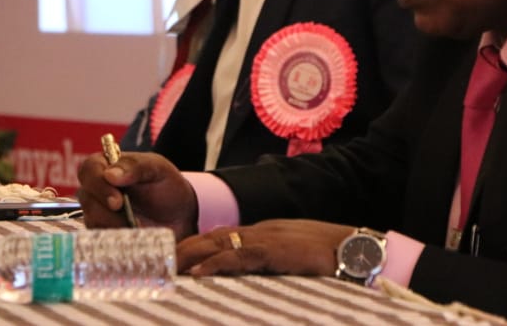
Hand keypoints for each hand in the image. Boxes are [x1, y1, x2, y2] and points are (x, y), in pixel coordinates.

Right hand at [76, 150, 197, 239]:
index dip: (98, 184)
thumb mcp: (158, 169)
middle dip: (105, 210)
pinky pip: (100, 239)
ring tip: (138, 229)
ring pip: (92, 220)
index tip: (117, 201)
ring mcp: (98, 212)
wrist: (180, 215)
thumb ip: (136, 166)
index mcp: (106, 165)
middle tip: (127, 220)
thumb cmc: (167, 185)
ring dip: (113, 227)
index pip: (88, 169)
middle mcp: (97, 189)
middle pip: (86, 197)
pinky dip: (117, 240)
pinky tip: (134, 238)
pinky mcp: (104, 233)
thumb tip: (110, 175)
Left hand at [177, 219, 352, 276]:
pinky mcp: (275, 251)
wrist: (353, 247)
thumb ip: (266, 261)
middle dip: (182, 249)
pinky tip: (199, 272)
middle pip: (210, 238)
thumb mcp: (289, 258)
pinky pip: (240, 257)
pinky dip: (217, 264)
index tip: (168, 258)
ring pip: (218, 244)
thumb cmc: (325, 256)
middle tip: (154, 262)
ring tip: (166, 267)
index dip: (192, 246)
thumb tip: (245, 275)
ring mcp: (266, 239)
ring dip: (190, 255)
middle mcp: (257, 232)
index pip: (217, 237)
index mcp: (260, 233)